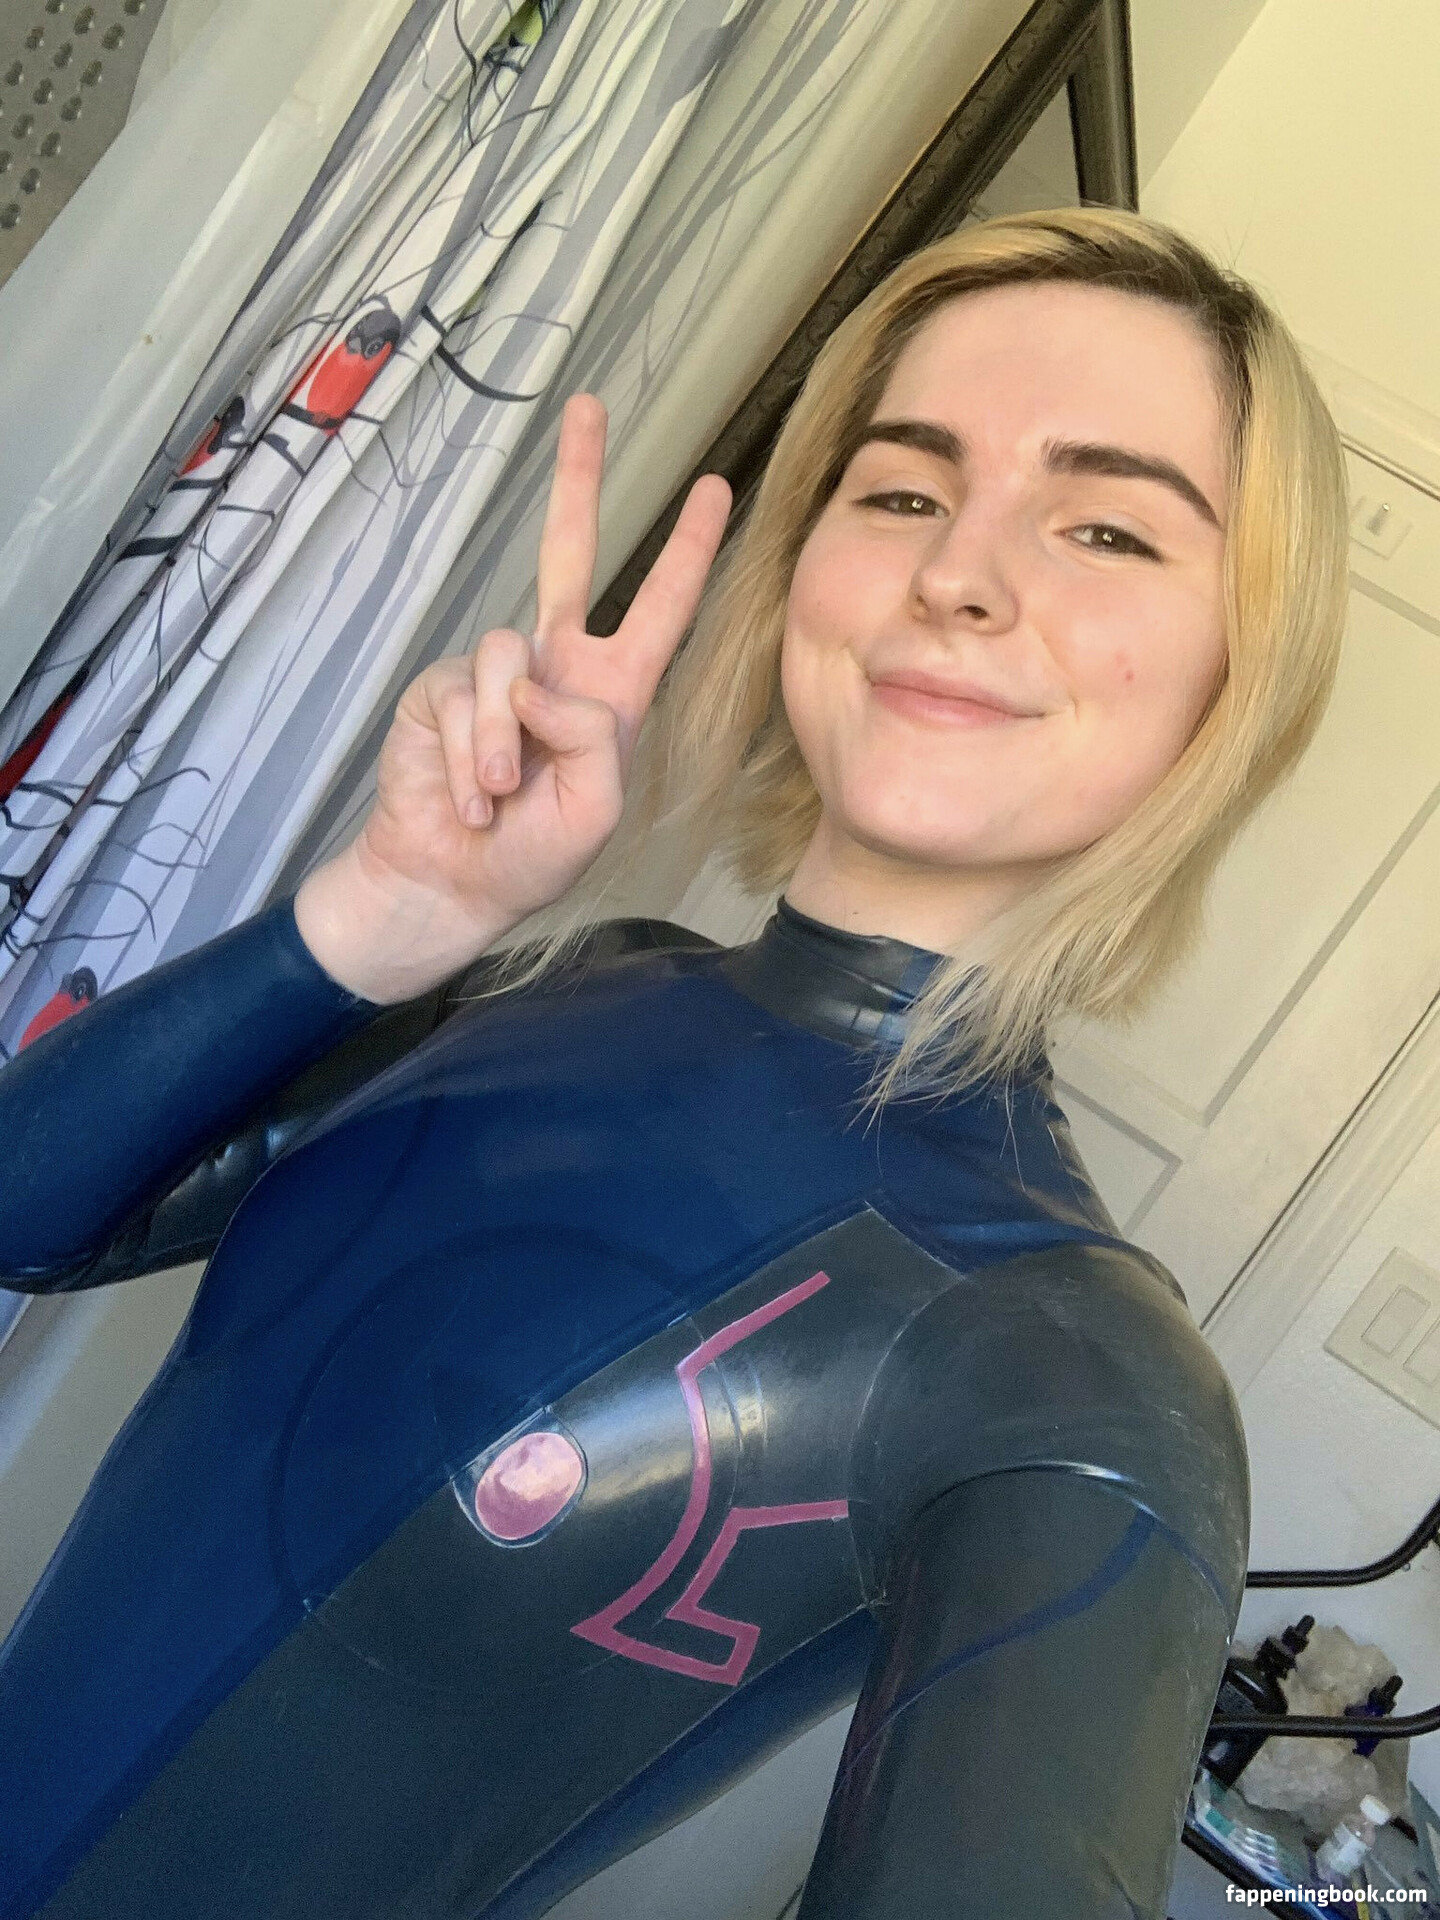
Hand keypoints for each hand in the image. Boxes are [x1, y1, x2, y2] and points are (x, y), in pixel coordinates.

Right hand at [295, 394, 731, 1001]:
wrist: (452, 880)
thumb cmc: (535, 853)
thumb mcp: (597, 804)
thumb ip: (593, 735)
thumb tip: (534, 680)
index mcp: (612, 689)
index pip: (660, 607)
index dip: (688, 550)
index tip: (715, 489)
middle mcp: (555, 663)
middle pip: (569, 552)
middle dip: (578, 479)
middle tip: (587, 407)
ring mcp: (496, 671)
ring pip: (508, 657)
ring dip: (504, 745)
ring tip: (500, 798)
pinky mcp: (443, 686)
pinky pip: (466, 697)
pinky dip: (470, 757)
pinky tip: (470, 797)